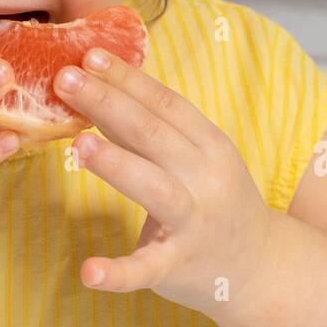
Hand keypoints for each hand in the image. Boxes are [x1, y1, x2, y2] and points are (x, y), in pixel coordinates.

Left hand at [53, 48, 277, 326]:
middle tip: (66, 79)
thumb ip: (150, 130)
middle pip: (153, 134)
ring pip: (155, 188)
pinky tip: (88, 270)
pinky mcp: (179, 266)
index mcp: (210, 146)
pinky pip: (147, 269)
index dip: (127, 78)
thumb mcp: (197, 158)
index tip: (90, 55)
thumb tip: (97, 89)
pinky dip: (118, 271)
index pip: (165, 103)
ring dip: (117, 164)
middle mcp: (206, 179)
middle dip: (109, 103)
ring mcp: (194, 223)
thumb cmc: (217, 201)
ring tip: (79, 145)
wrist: (260, 267)